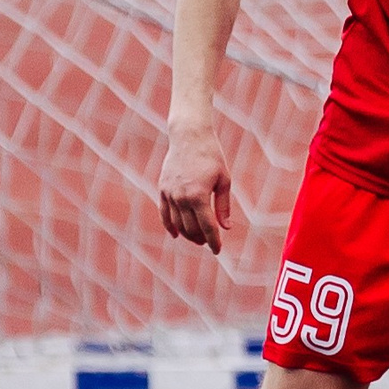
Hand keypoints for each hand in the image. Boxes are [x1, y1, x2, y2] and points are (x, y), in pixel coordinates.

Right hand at [158, 118, 233, 254]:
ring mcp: (169, 194)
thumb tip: (226, 228)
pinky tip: (177, 234)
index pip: (207, 227)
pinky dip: (170, 226)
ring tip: (198, 239)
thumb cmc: (212, 157)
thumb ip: (223, 206)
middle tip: (209, 243)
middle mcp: (181, 197)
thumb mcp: (224, 180)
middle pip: (191, 228)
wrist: (189, 137)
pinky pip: (164, 214)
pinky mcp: (162, 189)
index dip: (214, 241)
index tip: (218, 251)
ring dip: (187, 235)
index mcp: (199, 195)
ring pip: (177, 224)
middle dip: (201, 239)